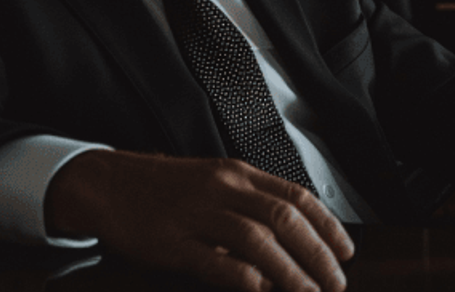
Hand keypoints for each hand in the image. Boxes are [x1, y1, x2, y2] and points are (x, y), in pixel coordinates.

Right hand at [45, 150, 354, 291]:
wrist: (108, 184)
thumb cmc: (164, 187)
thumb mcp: (213, 180)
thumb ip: (250, 201)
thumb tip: (295, 233)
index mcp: (237, 173)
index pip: (296, 196)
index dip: (327, 226)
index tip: (346, 252)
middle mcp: (223, 188)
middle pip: (284, 218)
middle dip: (318, 254)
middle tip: (335, 283)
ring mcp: (197, 214)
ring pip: (258, 240)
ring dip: (291, 272)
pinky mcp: (173, 241)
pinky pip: (215, 260)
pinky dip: (244, 277)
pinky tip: (260, 289)